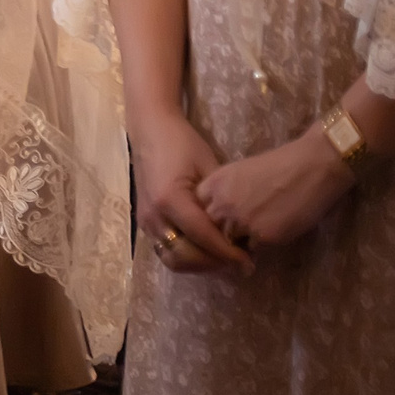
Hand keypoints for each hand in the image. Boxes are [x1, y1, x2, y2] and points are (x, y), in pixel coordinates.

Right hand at [131, 110, 254, 273]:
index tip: (250, 262)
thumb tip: (242, 230)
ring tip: (224, 260)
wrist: (150, 129)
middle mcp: (154, 216)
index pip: (203, 238)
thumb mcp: (208, 168)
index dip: (228, 254)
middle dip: (215, 264)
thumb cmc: (182, 143)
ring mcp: (146, 221)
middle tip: (239, 264)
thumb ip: (221, 202)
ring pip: (173, 260)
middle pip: (186, 257)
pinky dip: (187, 257)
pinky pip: (166, 250)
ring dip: (200, 265)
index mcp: (170, 200)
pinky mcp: (144, 223)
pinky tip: (206, 250)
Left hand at [197, 125, 353, 250]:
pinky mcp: (262, 236)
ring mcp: (240, 221)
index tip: (219, 221)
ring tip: (252, 241)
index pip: (198, 209)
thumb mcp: (241, 172)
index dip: (209, 217)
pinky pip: (253, 250)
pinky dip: (260, 248)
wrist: (311, 166)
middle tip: (236, 237)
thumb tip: (223, 214)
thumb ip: (226, 193)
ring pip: (230, 243)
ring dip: (239, 244)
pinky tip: (270, 238)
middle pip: (211, 229)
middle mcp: (222, 203)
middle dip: (221, 234)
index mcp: (215, 184)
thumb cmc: (281, 165)